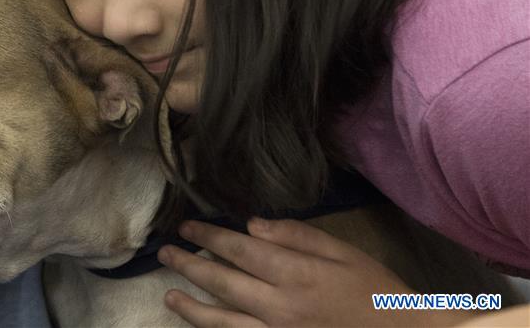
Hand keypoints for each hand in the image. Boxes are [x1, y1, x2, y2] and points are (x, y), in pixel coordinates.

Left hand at [157, 218, 468, 326]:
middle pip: (222, 284)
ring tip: (169, 296)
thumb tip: (251, 224)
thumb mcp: (343, 251)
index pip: (238, 250)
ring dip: (192, 308)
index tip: (187, 227)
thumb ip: (296, 235)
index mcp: (295, 274)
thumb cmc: (376, 291)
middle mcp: (280, 307)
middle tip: (166, 254)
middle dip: (190, 267)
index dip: (208, 237)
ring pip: (222, 322)